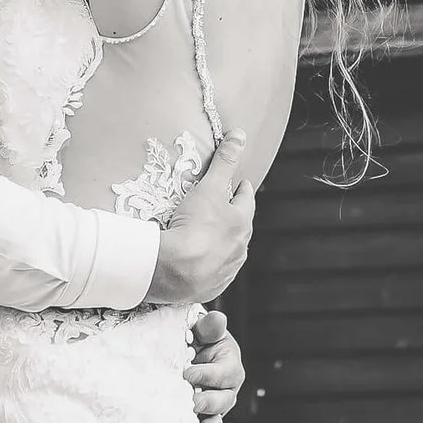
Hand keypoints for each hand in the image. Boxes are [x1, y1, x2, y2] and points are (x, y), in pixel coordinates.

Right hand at [149, 132, 252, 307]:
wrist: (176, 270)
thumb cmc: (194, 226)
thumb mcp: (209, 187)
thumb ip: (224, 161)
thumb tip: (240, 136)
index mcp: (242, 223)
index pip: (246, 200)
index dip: (241, 190)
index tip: (239, 185)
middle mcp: (240, 247)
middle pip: (239, 227)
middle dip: (233, 217)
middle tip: (222, 209)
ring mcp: (227, 269)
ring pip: (229, 251)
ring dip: (222, 243)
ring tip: (207, 237)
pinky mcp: (211, 286)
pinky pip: (213, 273)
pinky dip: (208, 265)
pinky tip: (196, 262)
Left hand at [185, 307, 244, 422]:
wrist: (190, 355)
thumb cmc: (197, 340)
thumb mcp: (204, 331)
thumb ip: (209, 327)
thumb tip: (218, 318)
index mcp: (230, 368)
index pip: (223, 374)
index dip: (206, 375)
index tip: (186, 374)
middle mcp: (227, 392)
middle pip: (222, 402)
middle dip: (205, 403)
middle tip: (188, 403)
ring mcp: (216, 410)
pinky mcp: (205, 422)